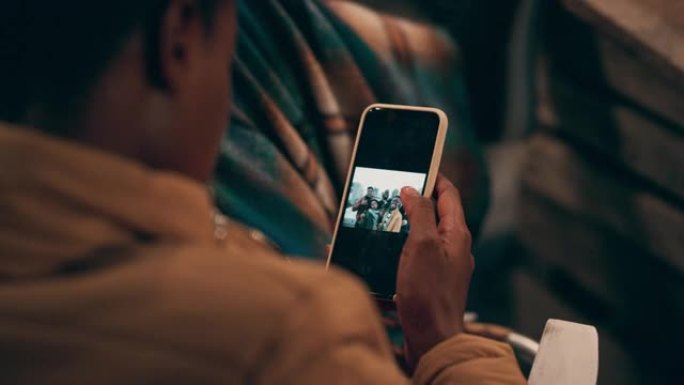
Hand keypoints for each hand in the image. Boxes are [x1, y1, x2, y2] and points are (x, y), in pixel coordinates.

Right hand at [396, 174, 473, 369]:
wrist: (432, 340)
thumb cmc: (430, 295)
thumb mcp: (423, 246)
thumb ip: (420, 214)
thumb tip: (413, 190)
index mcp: (457, 234)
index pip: (449, 194)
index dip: (434, 176)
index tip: (417, 165)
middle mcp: (453, 248)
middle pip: (434, 214)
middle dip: (413, 202)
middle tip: (391, 192)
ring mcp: (442, 266)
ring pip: (421, 236)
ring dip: (401, 226)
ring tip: (381, 220)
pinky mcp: (429, 282)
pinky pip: (412, 257)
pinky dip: (397, 251)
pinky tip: (378, 253)